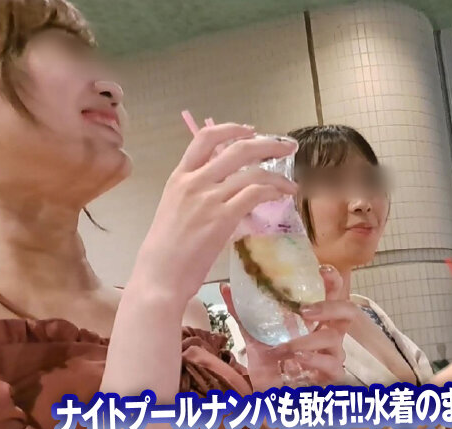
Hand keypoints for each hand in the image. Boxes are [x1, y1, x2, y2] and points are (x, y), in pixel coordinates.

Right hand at [132, 123, 297, 307]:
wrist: (160, 276)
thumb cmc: (166, 251)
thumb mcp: (175, 209)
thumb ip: (197, 192)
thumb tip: (227, 185)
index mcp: (179, 177)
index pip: (205, 138)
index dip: (232, 129)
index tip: (251, 130)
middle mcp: (193, 182)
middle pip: (236, 149)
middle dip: (267, 144)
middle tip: (285, 148)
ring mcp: (208, 199)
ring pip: (252, 172)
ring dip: (278, 176)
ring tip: (291, 185)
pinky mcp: (222, 218)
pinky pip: (255, 194)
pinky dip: (274, 192)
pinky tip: (282, 197)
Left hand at [221, 265, 355, 389]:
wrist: (269, 400)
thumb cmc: (270, 366)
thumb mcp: (254, 337)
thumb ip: (244, 314)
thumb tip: (225, 287)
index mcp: (316, 321)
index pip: (334, 294)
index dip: (333, 281)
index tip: (320, 271)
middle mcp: (329, 335)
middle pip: (348, 312)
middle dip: (330, 306)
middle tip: (305, 310)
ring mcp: (333, 356)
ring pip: (333, 340)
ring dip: (307, 340)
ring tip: (285, 347)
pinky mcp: (333, 377)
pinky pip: (330, 365)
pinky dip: (313, 360)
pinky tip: (297, 359)